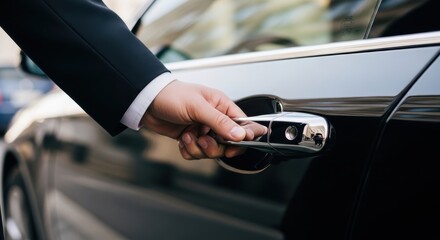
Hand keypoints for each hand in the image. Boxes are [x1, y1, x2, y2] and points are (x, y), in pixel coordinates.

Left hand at [141, 80, 266, 158]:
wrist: (147, 102)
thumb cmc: (172, 95)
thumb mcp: (197, 107)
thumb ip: (220, 122)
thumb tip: (240, 135)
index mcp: (222, 106)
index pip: (243, 125)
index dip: (243, 138)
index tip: (233, 146)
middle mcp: (215, 120)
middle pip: (227, 144)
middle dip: (214, 147)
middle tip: (202, 140)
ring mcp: (203, 130)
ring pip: (211, 151)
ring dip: (198, 148)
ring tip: (187, 136)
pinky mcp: (192, 139)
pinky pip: (197, 154)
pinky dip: (189, 150)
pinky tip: (182, 139)